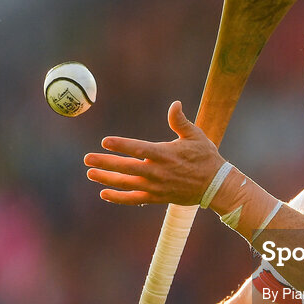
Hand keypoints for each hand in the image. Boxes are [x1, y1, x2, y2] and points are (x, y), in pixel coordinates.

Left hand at [85, 100, 223, 205]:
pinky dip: (118, 198)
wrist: (216, 185)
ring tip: (90, 173)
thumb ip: (180, 121)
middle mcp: (158, 171)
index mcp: (165, 154)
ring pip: (126, 184)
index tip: (105, 141)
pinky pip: (134, 199)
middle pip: (126, 167)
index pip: (138, 148)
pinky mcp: (157, 198)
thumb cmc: (206, 157)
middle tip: (87, 158)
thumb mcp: (196, 135)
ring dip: (107, 179)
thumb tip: (175, 104)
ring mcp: (156, 186)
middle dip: (105, 163)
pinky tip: (104, 194)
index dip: (121, 145)